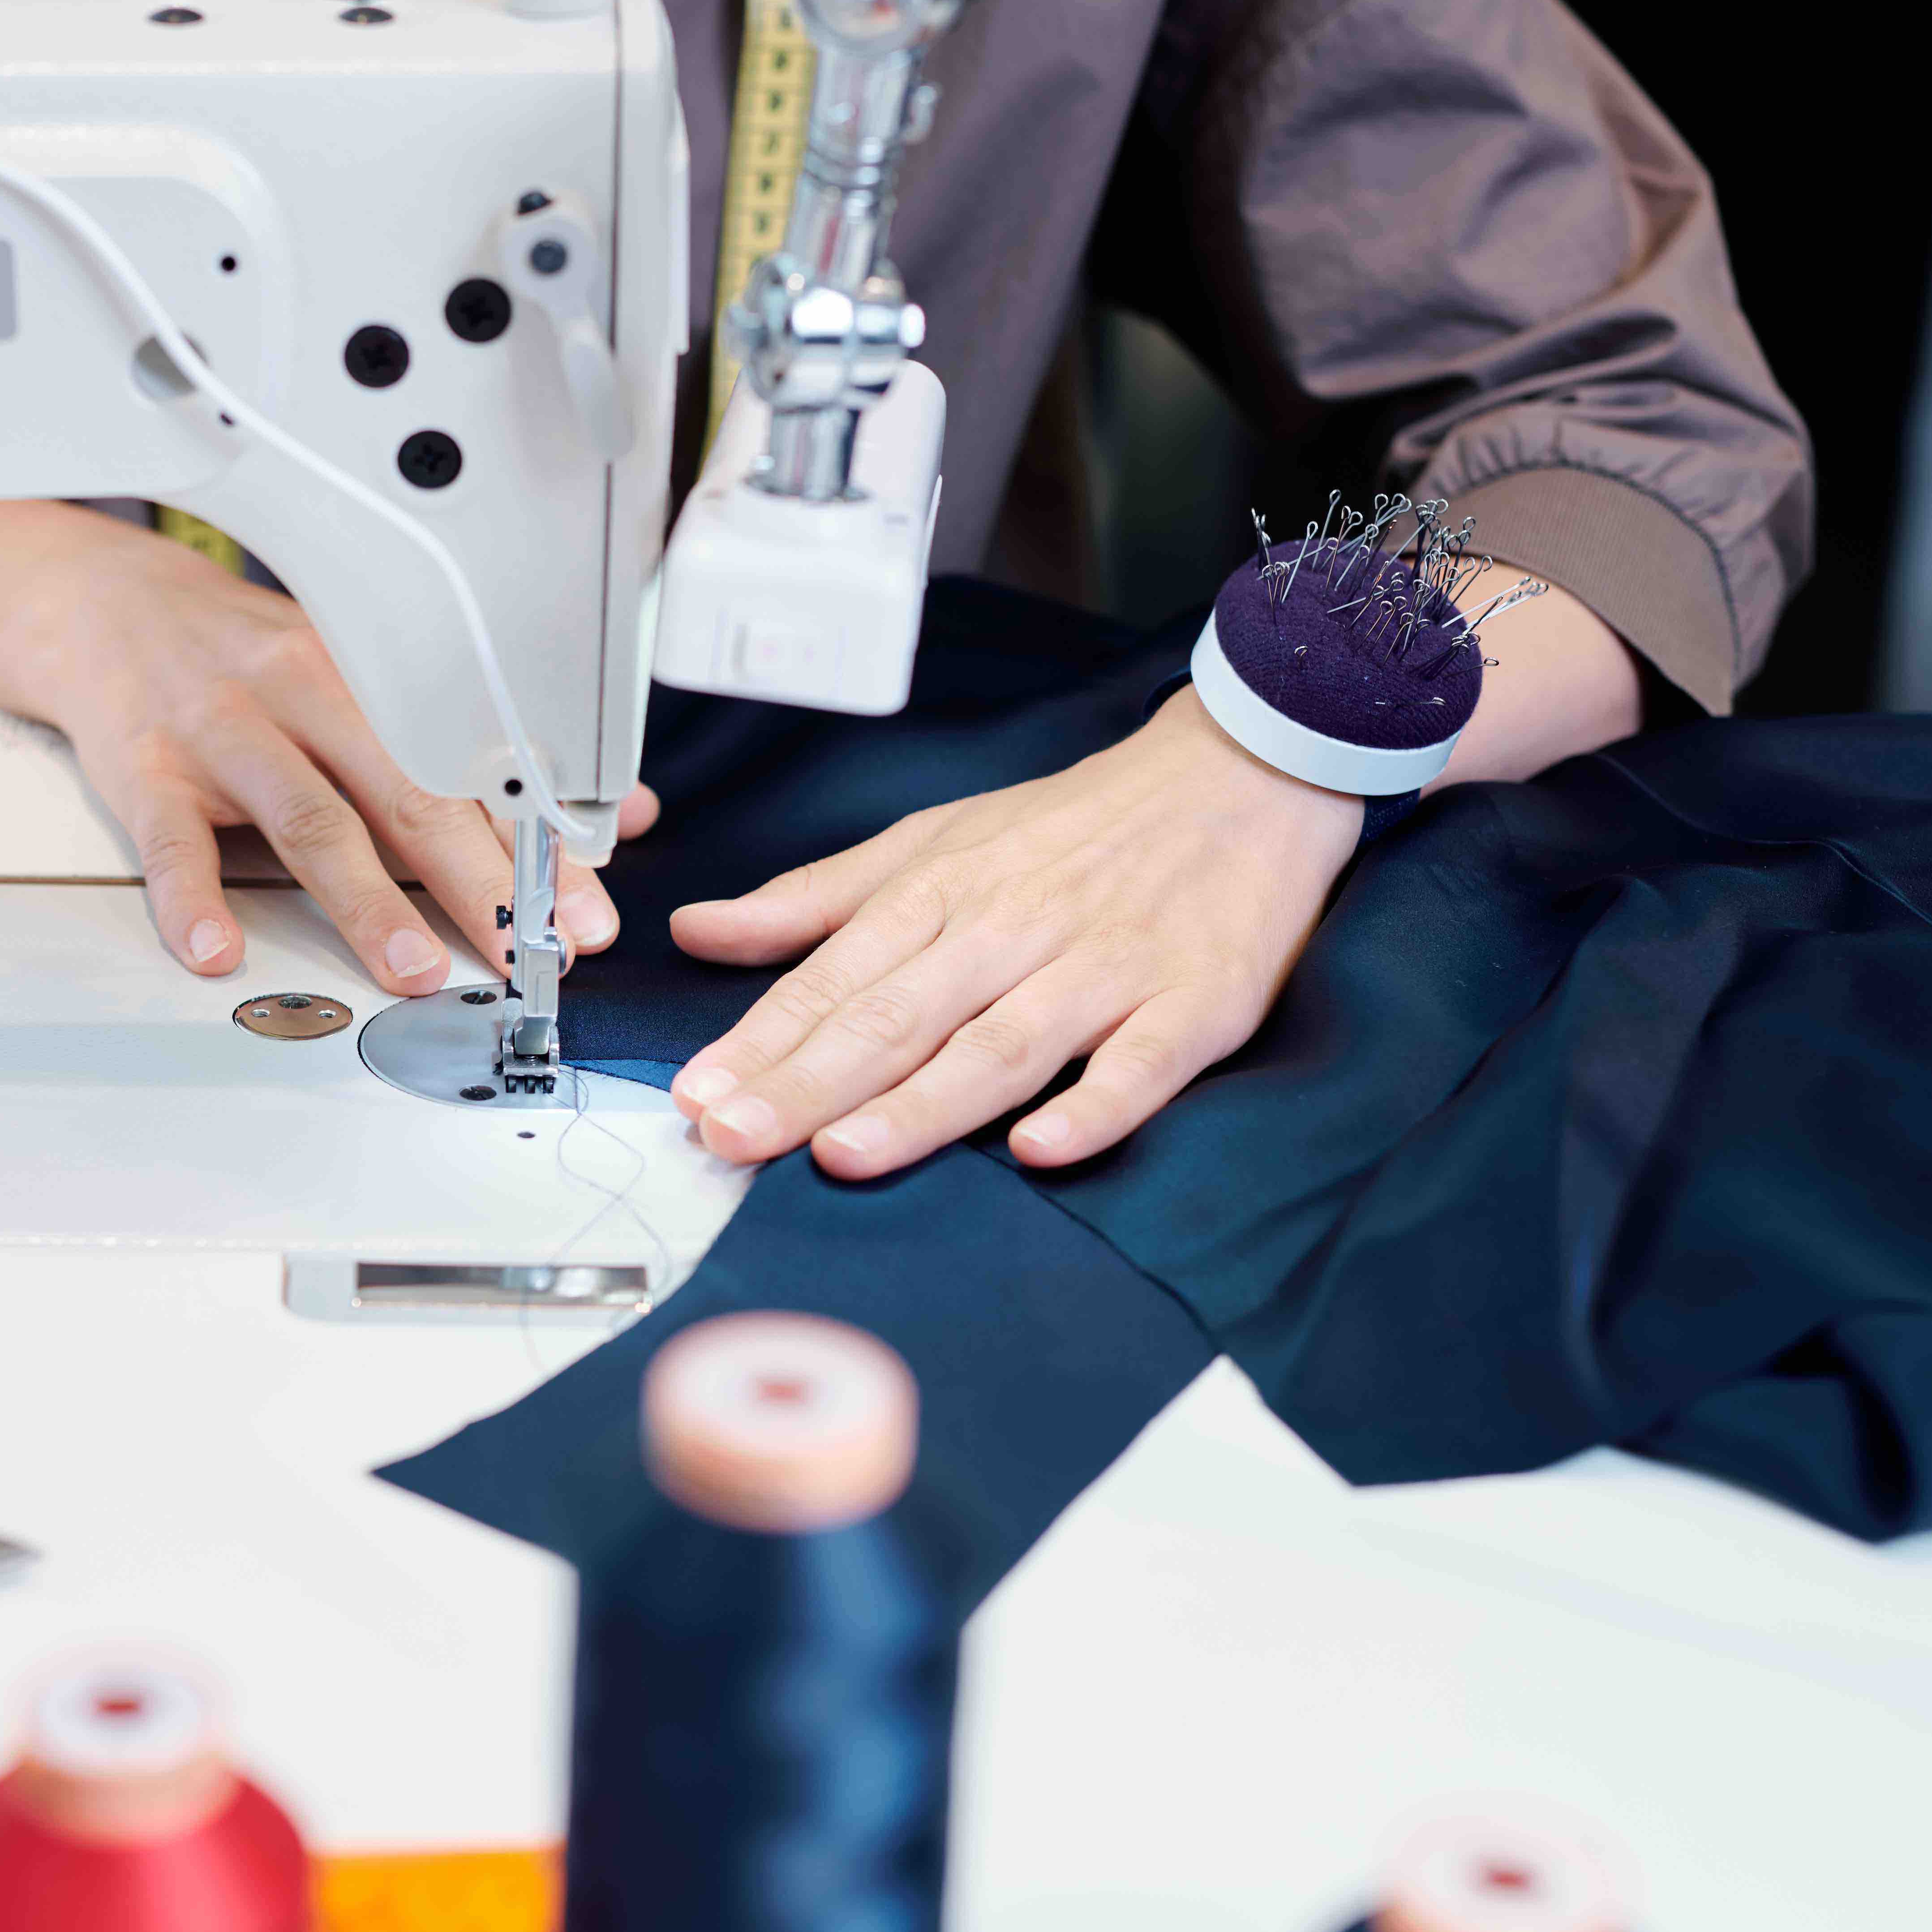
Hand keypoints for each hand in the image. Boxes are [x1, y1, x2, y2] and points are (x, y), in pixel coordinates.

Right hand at [0, 500, 644, 992]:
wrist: (108, 607)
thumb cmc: (250, 660)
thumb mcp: (367, 682)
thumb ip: (480, 757)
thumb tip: (617, 814)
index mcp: (374, 679)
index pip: (476, 772)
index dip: (538, 849)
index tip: (584, 917)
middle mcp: (306, 696)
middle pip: (408, 795)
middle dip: (478, 882)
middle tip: (526, 952)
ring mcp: (223, 732)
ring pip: (308, 820)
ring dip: (365, 901)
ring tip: (412, 969)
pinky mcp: (146, 767)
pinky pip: (172, 841)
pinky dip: (193, 899)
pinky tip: (218, 949)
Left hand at [667, 572, 1643, 1175]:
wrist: (1237, 775)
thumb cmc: (1070, 827)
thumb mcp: (930, 843)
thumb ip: (814, 901)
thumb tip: (699, 929)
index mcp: (944, 895)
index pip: (834, 980)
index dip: (759, 1042)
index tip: (694, 1096)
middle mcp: (1014, 933)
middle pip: (897, 1018)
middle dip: (805, 1084)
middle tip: (729, 1139)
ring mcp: (1104, 970)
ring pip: (1000, 1046)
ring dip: (922, 1105)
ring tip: (844, 1155)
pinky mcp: (1193, 1004)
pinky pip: (1139, 1065)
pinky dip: (1092, 1107)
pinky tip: (1039, 1152)